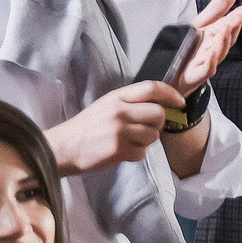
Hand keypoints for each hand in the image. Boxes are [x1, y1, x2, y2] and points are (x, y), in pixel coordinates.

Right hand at [48, 82, 186, 174]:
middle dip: (157, 124)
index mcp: (117, 97)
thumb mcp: (106, 106)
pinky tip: (121, 152)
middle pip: (158, 114)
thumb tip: (161, 107)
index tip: (179, 103)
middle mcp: (119, 111)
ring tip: (129, 141)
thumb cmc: (86, 128)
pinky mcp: (118, 149)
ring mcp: (119, 130)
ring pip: (153, 135)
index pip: (151, 88)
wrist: (62, 147)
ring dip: (146, 141)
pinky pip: (142, 152)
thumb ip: (130, 104)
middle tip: (145, 129)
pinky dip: (135, 154)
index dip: (170, 94)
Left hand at [170, 0, 241, 94]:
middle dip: (233, 28)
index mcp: (213, 40)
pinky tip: (212, 54)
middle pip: (225, 40)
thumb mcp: (199, 26)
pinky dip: (210, 63)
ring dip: (223, 42)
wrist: (169, 78)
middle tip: (240, 15)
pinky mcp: (194, 77)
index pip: (228, 28)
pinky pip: (204, 71)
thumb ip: (215, 11)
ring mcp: (204, 65)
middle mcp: (212, 52)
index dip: (236, 18)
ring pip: (217, 55)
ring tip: (225, 28)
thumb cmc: (187, 53)